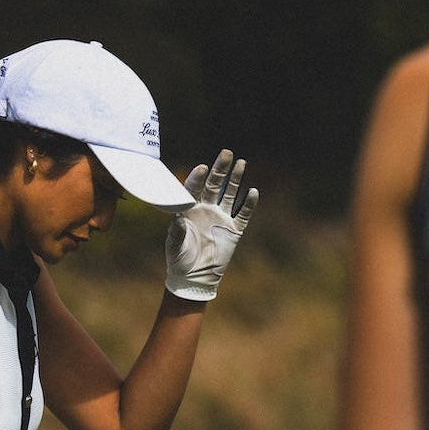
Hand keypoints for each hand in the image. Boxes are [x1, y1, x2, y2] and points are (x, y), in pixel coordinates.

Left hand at [164, 150, 257, 300]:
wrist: (194, 276)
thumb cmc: (179, 259)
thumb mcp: (175, 246)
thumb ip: (177, 234)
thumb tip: (177, 222)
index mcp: (188, 210)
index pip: (193, 189)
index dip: (197, 178)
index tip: (202, 168)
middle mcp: (205, 209)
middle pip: (214, 184)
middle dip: (220, 169)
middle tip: (226, 153)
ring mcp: (220, 218)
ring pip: (230, 194)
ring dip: (235, 179)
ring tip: (241, 162)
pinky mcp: (233, 229)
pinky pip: (243, 214)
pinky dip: (249, 204)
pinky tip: (253, 192)